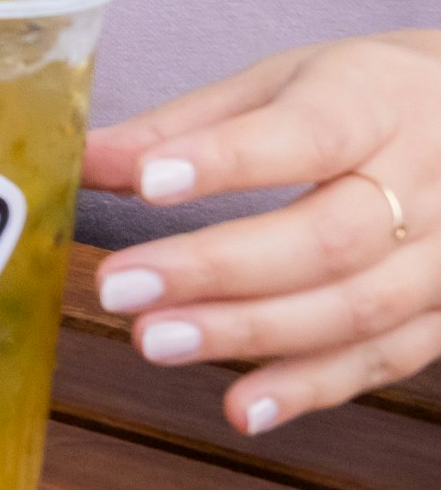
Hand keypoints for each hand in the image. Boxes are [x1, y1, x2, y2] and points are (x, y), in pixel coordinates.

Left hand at [87, 31, 440, 433]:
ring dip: (251, 334)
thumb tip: (83, 160)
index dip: (226, 161)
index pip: (304, 134)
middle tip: (119, 288)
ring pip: (357, 307)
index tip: (147, 183)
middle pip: (327, 236)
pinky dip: (314, 386)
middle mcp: (425, 181)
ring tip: (154, 342)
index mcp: (373, 102)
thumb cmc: (363, 97)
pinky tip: (244, 407)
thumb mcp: (281, 83)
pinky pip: (388, 357)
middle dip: (217, 268)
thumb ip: (184, 126)